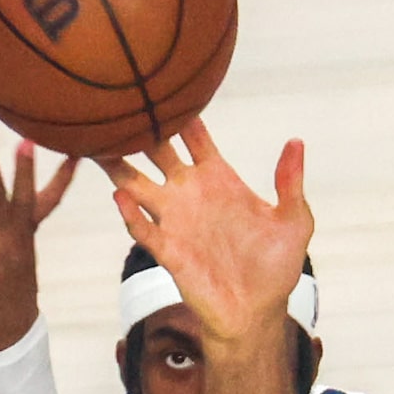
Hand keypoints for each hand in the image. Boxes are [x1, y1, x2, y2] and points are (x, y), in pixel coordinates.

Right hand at [98, 122, 312, 344]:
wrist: (257, 313)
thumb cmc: (276, 267)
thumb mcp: (294, 222)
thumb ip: (290, 183)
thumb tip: (296, 143)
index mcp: (218, 177)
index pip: (193, 134)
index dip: (181, 110)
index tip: (165, 80)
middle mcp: (189, 193)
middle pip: (154, 151)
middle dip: (138, 129)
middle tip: (119, 101)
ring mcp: (175, 220)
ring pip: (135, 184)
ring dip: (118, 166)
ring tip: (98, 144)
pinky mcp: (168, 251)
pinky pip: (142, 228)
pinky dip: (130, 214)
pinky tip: (120, 197)